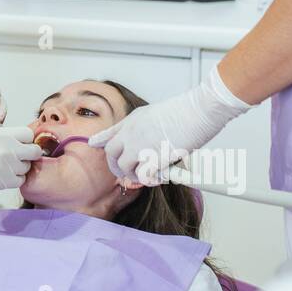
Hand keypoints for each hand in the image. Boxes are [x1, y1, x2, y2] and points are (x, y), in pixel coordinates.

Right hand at [0, 125, 41, 204]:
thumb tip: (14, 136)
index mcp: (1, 133)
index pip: (29, 134)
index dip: (25, 139)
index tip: (20, 143)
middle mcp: (6, 149)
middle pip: (34, 152)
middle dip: (28, 153)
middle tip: (18, 156)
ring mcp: (4, 167)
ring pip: (27, 168)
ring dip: (19, 168)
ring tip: (4, 166)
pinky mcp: (0, 183)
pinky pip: (19, 181)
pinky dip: (13, 179)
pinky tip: (1, 175)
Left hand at [88, 65, 249, 184]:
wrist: (198, 110)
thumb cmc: (186, 111)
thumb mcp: (155, 113)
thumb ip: (143, 126)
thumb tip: (143, 140)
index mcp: (132, 120)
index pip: (109, 133)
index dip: (100, 142)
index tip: (93, 145)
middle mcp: (131, 132)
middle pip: (111, 154)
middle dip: (116, 167)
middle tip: (125, 174)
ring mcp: (141, 145)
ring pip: (124, 168)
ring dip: (133, 176)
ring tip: (144, 177)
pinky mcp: (154, 157)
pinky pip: (143, 176)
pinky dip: (149, 180)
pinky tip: (158, 178)